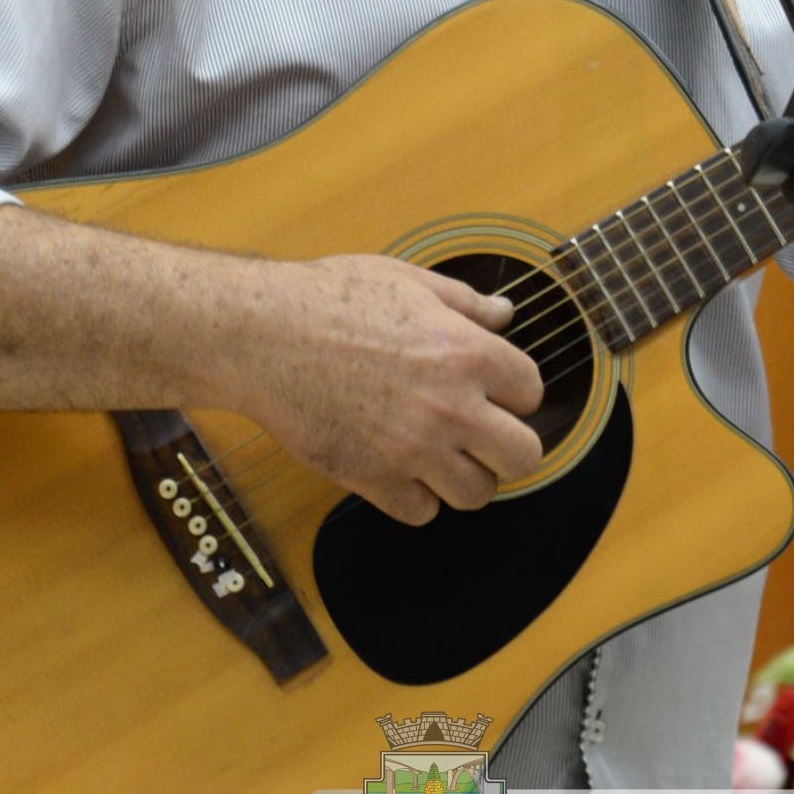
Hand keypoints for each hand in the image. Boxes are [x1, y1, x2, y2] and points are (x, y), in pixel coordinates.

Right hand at [229, 254, 545, 525]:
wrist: (262, 335)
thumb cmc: (331, 298)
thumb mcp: (409, 281)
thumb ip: (466, 304)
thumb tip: (506, 314)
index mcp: (467, 353)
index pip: (531, 392)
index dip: (514, 390)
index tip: (494, 389)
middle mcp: (450, 407)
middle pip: (523, 456)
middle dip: (509, 446)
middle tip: (483, 433)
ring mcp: (412, 449)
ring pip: (477, 494)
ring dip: (466, 476)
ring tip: (443, 454)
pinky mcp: (372, 478)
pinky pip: (421, 511)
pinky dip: (417, 496)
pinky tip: (402, 468)